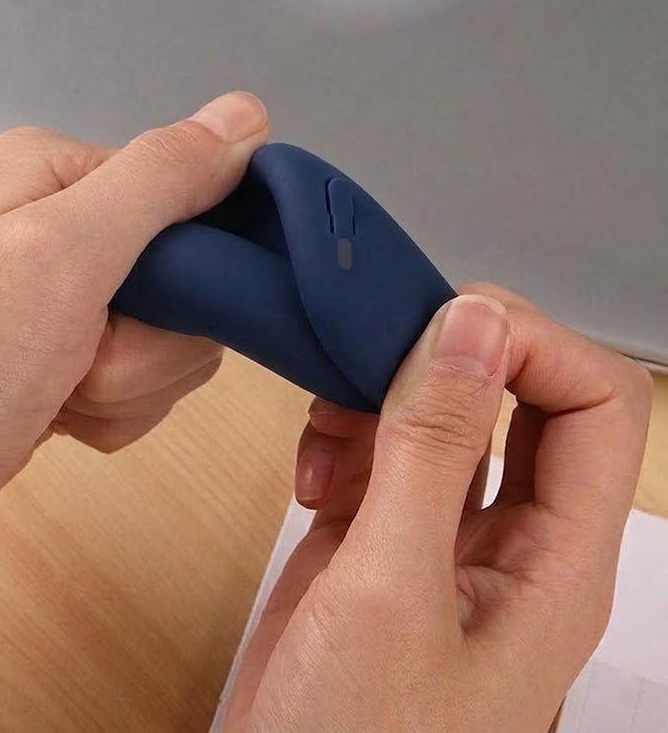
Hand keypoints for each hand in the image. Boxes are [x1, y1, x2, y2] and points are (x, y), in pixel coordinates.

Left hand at [0, 91, 268, 585]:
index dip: (190, 270)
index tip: (141, 308)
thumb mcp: (60, 256)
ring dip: (130, 386)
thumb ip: (160, 181)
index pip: (194, 203)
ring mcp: (73, 301)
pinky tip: (61, 415)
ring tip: (59, 390)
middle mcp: (67, 231)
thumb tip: (246, 115)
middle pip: (191, 287)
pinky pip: (149, 385)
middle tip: (79, 357)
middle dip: (149, 346)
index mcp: (62, 177)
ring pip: (176, 346)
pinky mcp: (78, 360)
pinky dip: (115, 413)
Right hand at [225, 285, 652, 732]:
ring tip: (326, 437)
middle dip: (451, 359)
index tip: (441, 333)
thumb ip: (432, 452)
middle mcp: (510, 535)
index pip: (598, 404)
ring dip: (382, 402)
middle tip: (376, 355)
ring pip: (440, 416)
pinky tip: (310, 479)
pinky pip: (378, 450)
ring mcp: (440, 533)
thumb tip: (470, 321)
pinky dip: (343, 439)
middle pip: (521, 396)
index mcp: (555, 557)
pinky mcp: (377, 536)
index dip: (534, 347)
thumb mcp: (391, 588)